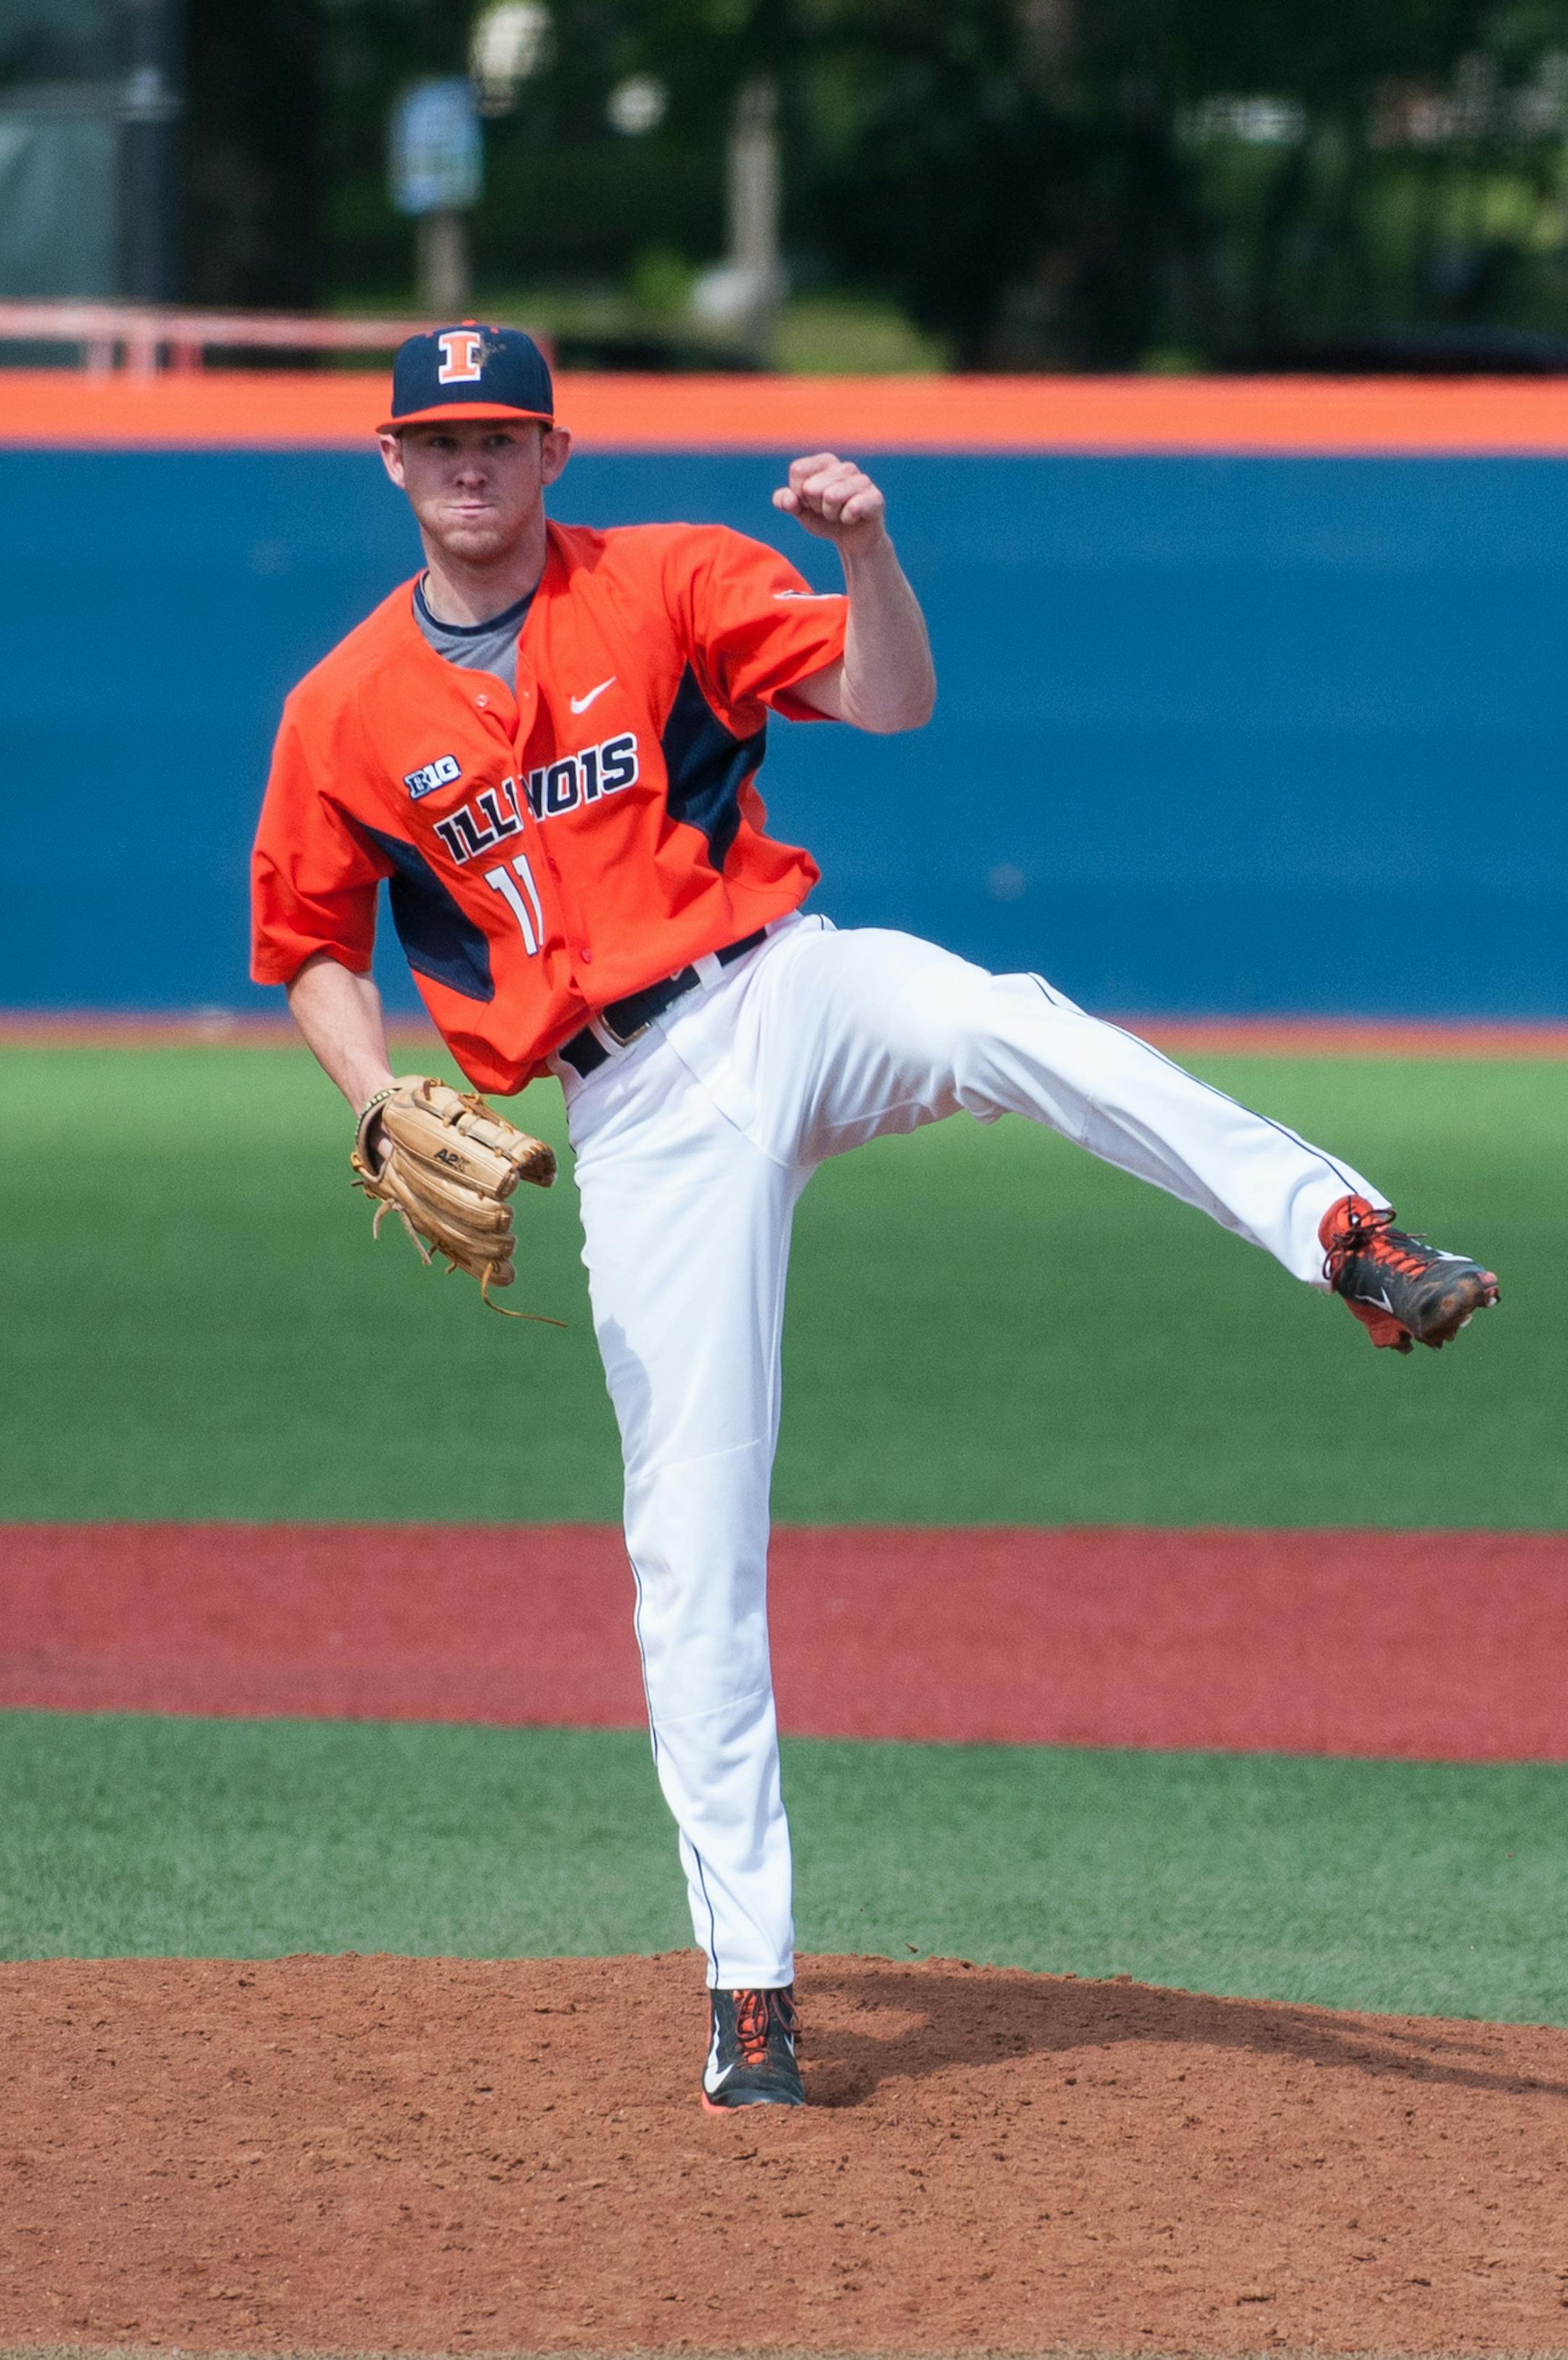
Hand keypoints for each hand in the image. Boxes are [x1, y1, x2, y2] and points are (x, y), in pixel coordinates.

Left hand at [772, 453, 886, 550]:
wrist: (852, 541)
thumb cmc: (825, 519)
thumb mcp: (800, 510)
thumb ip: (785, 501)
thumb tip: (789, 499)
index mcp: (825, 462)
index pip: (798, 469)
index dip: (798, 493)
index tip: (810, 502)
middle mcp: (845, 466)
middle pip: (812, 487)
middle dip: (815, 507)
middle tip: (828, 511)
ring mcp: (862, 480)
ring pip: (831, 497)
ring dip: (831, 514)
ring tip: (839, 515)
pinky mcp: (875, 498)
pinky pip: (852, 507)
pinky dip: (847, 519)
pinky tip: (853, 519)